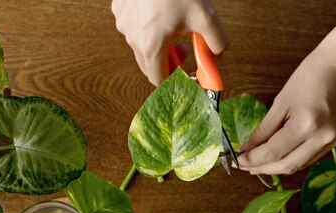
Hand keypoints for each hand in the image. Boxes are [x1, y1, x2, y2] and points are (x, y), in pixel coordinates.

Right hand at [111, 0, 228, 85]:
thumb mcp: (206, 17)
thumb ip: (216, 46)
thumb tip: (215, 60)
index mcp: (151, 45)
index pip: (159, 80)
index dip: (175, 79)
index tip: (187, 72)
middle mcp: (131, 37)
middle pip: (149, 64)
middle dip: (168, 62)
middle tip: (184, 49)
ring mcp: (123, 22)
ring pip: (140, 45)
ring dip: (158, 43)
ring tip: (174, 26)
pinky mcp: (119, 8)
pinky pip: (133, 26)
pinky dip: (147, 26)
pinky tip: (161, 10)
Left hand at [237, 42, 335, 174]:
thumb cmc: (313, 73)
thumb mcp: (282, 101)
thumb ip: (264, 129)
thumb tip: (247, 147)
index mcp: (306, 124)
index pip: (273, 152)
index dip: (253, 160)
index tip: (238, 160)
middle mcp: (322, 138)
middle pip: (287, 165)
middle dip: (263, 168)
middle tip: (245, 166)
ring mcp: (334, 141)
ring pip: (300, 165)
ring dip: (278, 167)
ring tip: (259, 164)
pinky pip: (311, 157)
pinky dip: (294, 158)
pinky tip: (281, 156)